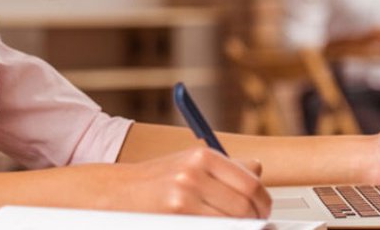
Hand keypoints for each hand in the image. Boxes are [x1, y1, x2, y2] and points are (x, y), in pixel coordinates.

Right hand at [103, 147, 271, 218]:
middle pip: (243, 207)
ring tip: (233, 227)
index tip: (263, 213)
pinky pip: (211, 229)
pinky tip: (212, 227)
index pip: (250, 183)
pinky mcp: (175, 217)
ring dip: (236, 229)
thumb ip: (226, 167)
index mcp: (203, 156)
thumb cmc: (156, 181)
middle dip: (253, 222)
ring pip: (230, 223)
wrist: (116, 193)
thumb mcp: (190, 163)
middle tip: (254, 227)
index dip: (263, 203)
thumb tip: (258, 169)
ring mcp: (183, 197)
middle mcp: (194, 173)